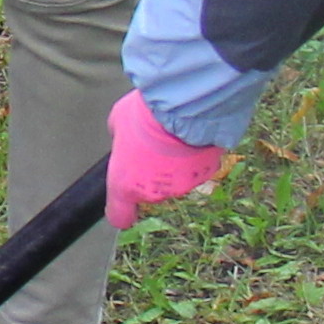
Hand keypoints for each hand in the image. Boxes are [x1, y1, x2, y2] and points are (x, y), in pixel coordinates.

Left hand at [104, 91, 228, 226]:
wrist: (184, 108)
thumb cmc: (146, 115)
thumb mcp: (118, 120)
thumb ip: (118, 136)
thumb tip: (122, 135)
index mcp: (125, 184)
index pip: (119, 215)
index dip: (122, 211)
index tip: (124, 206)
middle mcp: (153, 192)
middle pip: (150, 190)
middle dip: (151, 173)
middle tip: (151, 146)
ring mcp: (181, 186)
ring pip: (175, 179)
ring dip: (175, 164)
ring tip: (172, 137)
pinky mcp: (205, 175)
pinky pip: (197, 167)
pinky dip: (195, 156)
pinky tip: (190, 137)